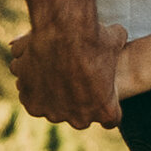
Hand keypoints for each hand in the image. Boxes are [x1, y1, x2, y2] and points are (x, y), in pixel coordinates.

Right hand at [6, 20, 127, 128]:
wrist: (63, 32)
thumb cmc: (94, 37)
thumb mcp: (115, 38)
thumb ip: (117, 42)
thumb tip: (118, 34)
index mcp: (105, 109)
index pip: (109, 119)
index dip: (106, 103)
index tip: (100, 89)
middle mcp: (80, 119)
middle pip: (79, 116)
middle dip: (77, 100)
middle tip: (73, 76)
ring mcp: (54, 114)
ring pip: (53, 108)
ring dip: (53, 95)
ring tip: (50, 69)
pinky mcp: (33, 105)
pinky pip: (32, 99)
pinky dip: (32, 87)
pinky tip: (34, 69)